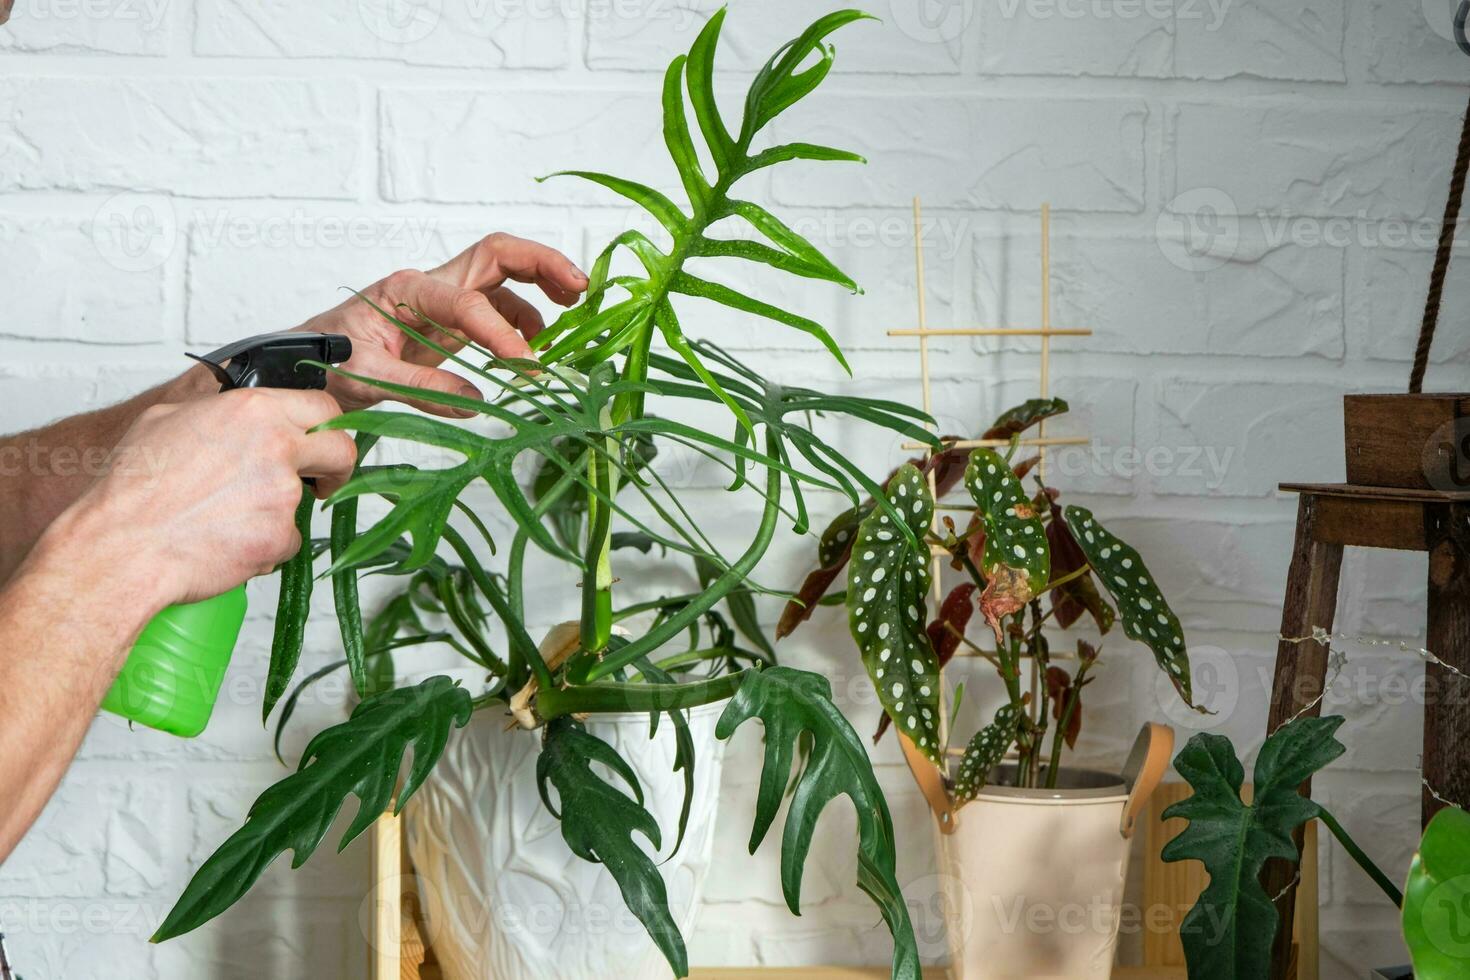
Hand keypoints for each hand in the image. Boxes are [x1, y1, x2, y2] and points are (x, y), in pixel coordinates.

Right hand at [50, 389, 355, 609]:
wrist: (122, 544)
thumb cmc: (133, 487)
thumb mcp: (167, 419)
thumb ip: (218, 412)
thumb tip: (238, 416)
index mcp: (253, 410)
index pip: (323, 407)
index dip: (327, 427)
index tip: (322, 442)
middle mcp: (276, 446)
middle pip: (341, 450)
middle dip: (336, 468)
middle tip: (322, 481)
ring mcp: (283, 493)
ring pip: (303, 502)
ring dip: (277, 512)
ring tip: (226, 519)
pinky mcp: (280, 536)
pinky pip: (286, 541)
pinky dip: (264, 546)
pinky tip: (225, 543)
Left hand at [296, 233, 587, 417]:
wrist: (305, 362)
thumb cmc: (325, 361)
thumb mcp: (365, 378)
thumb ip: (421, 390)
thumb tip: (476, 404)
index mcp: (407, 290)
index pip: (467, 302)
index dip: (500, 333)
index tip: (525, 366)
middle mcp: (431, 286)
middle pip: (498, 254)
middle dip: (543, 263)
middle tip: (582, 287)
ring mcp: (444, 301)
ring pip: (504, 278)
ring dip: (541, 290)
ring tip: (570, 318)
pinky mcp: (451, 323)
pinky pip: (498, 310)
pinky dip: (525, 322)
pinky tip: (535, 348)